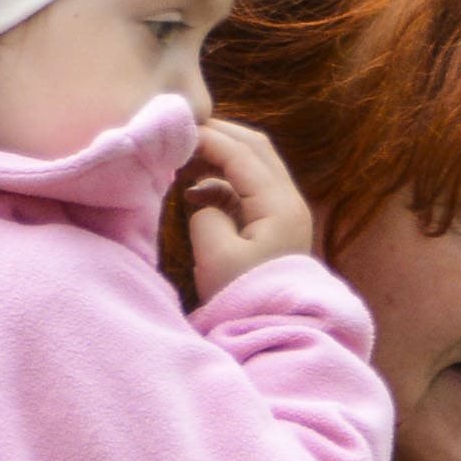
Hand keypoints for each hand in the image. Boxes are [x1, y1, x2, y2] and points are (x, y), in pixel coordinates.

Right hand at [179, 118, 318, 299]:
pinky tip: (193, 194)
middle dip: (217, 136)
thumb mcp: (216, 254)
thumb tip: (203, 199)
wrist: (277, 329)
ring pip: (252, 165)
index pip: (242, 153)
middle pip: (255, 148)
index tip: (172, 132)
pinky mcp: (274, 225)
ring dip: (218, 158)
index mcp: (279, 204)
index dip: (207, 137)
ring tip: (180, 163)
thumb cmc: (245, 296)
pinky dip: (221, 182)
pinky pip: (247, 188)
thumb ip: (206, 212)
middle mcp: (288, 201)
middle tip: (179, 136)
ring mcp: (284, 212)